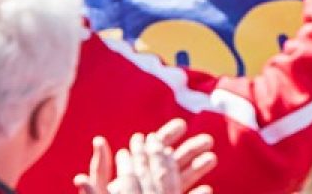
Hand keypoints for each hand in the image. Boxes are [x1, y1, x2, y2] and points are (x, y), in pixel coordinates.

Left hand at [75, 119, 216, 193]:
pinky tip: (208, 189)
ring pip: (180, 181)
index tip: (181, 124)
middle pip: (171, 164)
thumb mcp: (101, 190)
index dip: (166, 137)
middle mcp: (147, 187)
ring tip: (212, 158)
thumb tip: (98, 140)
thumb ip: (101, 169)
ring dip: (197, 169)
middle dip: (189, 150)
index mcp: (132, 177)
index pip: (151, 152)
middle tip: (208, 140)